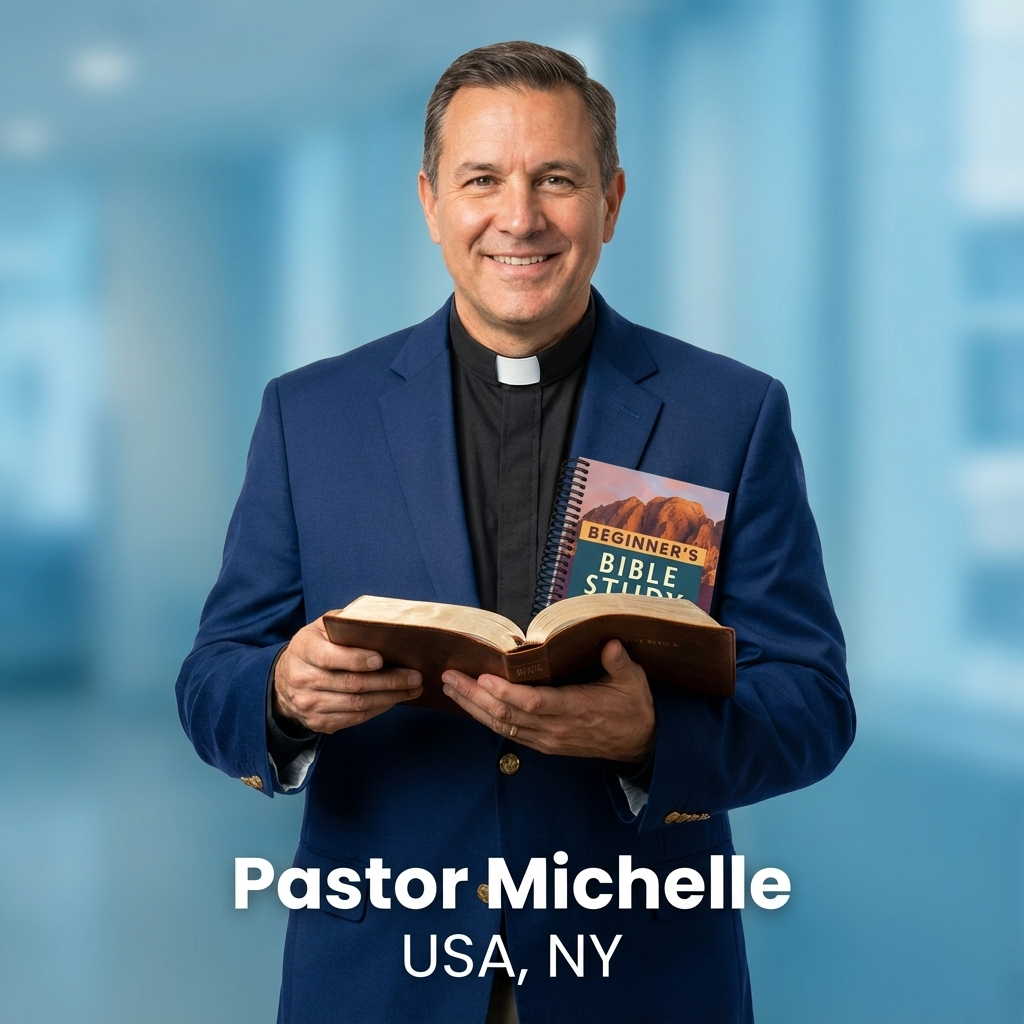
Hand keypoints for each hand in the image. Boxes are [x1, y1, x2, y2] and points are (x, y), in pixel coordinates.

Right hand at [273, 617, 422, 733]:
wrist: (284, 681)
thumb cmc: (313, 648)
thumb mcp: (321, 629)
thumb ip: (345, 624)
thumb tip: (382, 623)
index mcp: (304, 650)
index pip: (330, 657)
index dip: (357, 659)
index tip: (381, 659)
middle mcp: (304, 679)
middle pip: (351, 684)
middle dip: (388, 681)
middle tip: (415, 676)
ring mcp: (310, 704)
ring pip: (357, 704)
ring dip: (389, 698)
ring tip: (412, 689)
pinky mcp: (318, 722)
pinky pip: (354, 719)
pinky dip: (378, 710)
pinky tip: (394, 700)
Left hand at [441, 640, 654, 761]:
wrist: (640, 745)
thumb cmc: (634, 708)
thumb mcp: (634, 682)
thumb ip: (619, 663)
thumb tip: (611, 643)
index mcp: (577, 710)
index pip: (534, 703)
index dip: (506, 692)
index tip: (484, 677)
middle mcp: (557, 729)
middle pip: (508, 715)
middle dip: (475, 696)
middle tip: (449, 676)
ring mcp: (548, 740)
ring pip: (503, 726)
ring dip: (473, 707)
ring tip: (450, 688)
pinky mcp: (544, 745)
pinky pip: (510, 733)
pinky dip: (486, 718)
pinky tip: (471, 705)